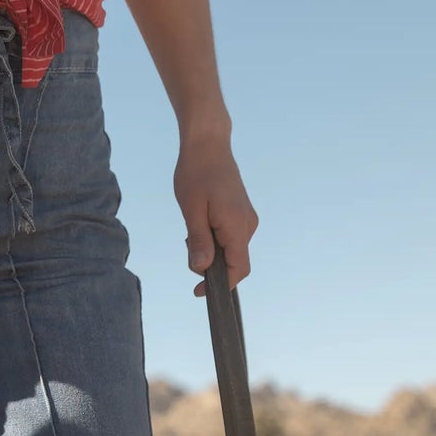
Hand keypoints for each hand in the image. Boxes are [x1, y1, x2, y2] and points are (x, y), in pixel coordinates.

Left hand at [175, 133, 257, 296]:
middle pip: (234, 261)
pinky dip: (215, 238)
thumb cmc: (196, 173)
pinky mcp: (241, 212)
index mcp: (237, 227)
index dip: (221, 285)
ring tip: (190, 229)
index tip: (199, 291)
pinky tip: (199, 223)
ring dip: (212, 250)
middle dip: (212, 265)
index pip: (239, 270)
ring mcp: (247, 218)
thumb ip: (197, 240)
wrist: (208, 143)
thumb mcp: (191, 210)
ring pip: (231, 248)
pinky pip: (231, 235)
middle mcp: (248, 225)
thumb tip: (200, 269)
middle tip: (187, 247)